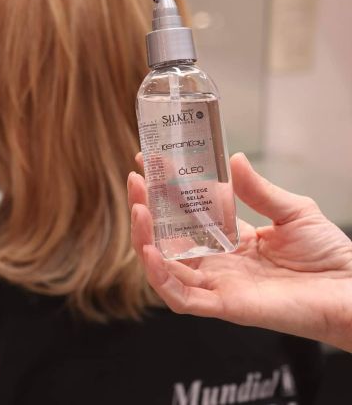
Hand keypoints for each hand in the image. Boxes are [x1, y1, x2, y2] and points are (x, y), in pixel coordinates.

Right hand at [128, 153, 351, 351]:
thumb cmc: (328, 253)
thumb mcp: (292, 210)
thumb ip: (259, 190)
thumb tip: (233, 158)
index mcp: (233, 239)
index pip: (189, 214)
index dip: (167, 191)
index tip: (150, 163)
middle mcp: (220, 262)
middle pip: (170, 239)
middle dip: (148, 210)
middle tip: (135, 181)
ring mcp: (219, 284)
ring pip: (167, 267)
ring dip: (146, 239)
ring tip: (138, 209)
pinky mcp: (224, 305)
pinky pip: (181, 296)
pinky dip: (160, 276)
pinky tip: (148, 251)